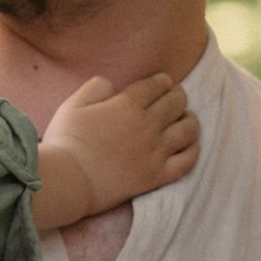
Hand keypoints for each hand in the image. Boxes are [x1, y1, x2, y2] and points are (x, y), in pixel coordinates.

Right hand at [34, 73, 199, 229]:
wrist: (68, 179)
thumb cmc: (67, 140)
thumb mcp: (75, 102)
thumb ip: (97, 86)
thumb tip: (115, 87)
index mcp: (129, 104)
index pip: (157, 85)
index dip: (162, 81)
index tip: (164, 82)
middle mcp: (148, 124)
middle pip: (176, 103)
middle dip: (178, 96)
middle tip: (176, 97)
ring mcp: (155, 151)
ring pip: (188, 129)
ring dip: (190, 119)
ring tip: (187, 118)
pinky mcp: (157, 175)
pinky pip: (187, 161)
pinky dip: (194, 150)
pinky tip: (191, 145)